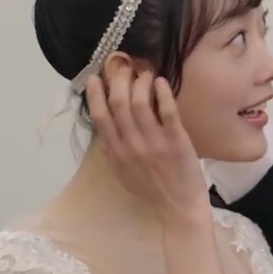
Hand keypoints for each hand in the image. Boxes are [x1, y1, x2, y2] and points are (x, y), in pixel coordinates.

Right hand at [84, 69, 210, 226]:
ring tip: (145, 71)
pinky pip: (168, 113)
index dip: (95, 94)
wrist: (178, 208)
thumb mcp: (122, 173)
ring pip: (141, 103)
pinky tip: (162, 82)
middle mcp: (132, 145)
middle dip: (118, 79)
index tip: (94, 77)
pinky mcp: (177, 142)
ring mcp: (154, 143)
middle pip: (118, 104)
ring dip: (141, 82)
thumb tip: (105, 127)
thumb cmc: (151, 190)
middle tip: (124, 65)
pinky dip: (163, 94)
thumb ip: (112, 150)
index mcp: (116, 152)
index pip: (100, 117)